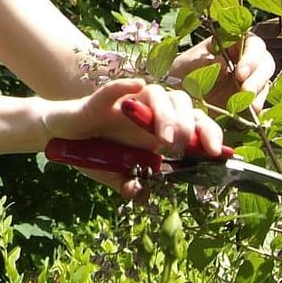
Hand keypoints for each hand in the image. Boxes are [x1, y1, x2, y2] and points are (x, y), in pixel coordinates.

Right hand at [41, 78, 222, 199]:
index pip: (193, 125)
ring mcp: (126, 103)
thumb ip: (132, 185)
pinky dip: (124, 86)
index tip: (220, 153)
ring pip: (156, 94)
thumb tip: (142, 196)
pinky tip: (134, 86)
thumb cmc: (95, 154)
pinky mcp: (100, 100)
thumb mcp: (118, 175)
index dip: (210, 134)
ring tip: (164, 140)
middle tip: (181, 148)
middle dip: (188, 125)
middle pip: (181, 104)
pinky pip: (115, 89)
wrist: (61, 139)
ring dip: (164, 113)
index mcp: (159, 131)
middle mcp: (148, 113)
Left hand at [169, 34, 275, 111]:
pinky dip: (256, 107)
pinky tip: (247, 114)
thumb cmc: (181, 74)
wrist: (177, 98)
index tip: (240, 73)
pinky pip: (259, 101)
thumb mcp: (186, 65)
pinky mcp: (249, 99)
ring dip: (259, 92)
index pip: (251, 42)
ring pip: (265, 81)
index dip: (251, 56)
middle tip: (246, 90)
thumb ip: (204, 62)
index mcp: (231, 44)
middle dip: (258, 76)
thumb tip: (224, 63)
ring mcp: (249, 79)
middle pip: (265, 61)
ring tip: (248, 105)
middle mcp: (244, 59)